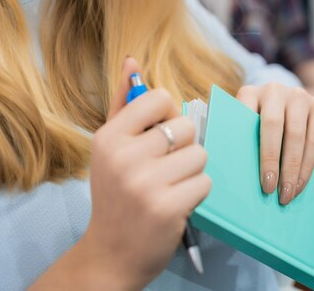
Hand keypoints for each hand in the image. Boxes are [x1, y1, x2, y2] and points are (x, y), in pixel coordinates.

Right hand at [82, 58, 210, 288]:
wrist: (111, 254)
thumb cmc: (115, 193)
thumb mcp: (110, 146)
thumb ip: (122, 102)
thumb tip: (132, 59)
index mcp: (108, 137)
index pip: (159, 98)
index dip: (168, 115)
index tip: (158, 136)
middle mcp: (123, 157)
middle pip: (186, 126)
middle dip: (184, 147)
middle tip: (165, 168)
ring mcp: (145, 184)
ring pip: (200, 155)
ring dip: (193, 171)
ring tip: (171, 186)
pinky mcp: (167, 208)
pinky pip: (205, 182)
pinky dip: (197, 193)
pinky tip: (177, 204)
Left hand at [236, 82, 313, 205]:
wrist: (282, 102)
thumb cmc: (255, 124)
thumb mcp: (243, 126)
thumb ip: (238, 140)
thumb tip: (233, 174)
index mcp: (249, 92)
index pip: (247, 119)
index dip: (253, 149)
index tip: (260, 180)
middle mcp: (274, 90)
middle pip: (274, 126)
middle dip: (274, 162)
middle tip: (272, 191)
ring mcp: (298, 95)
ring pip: (298, 135)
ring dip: (294, 169)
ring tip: (288, 194)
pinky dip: (308, 164)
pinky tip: (301, 183)